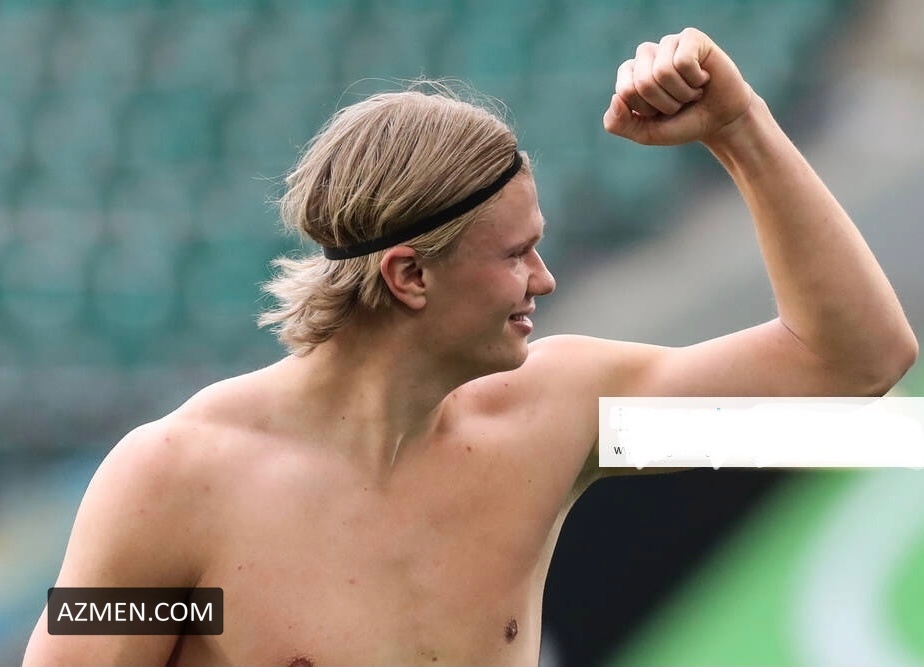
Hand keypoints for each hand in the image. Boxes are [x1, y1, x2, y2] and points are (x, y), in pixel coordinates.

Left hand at [603, 28, 753, 145]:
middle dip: (664, 104)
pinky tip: (703, 78)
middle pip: (643, 82)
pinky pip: (683, 61)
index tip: (659, 112)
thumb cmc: (681, 123)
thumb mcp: (646, 133)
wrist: (720, 121)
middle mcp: (646, 55)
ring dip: (681, 93)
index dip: (646, 110)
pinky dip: (696, 80)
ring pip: (663, 72)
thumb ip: (619, 124)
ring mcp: (668, 44)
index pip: (625, 92)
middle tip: (679, 103)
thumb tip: (615, 98)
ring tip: (691, 92)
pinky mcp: (691, 38)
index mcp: (629, 74)